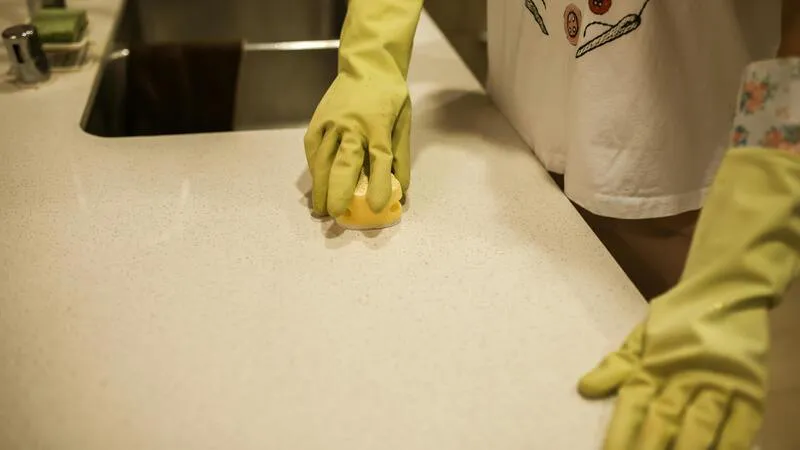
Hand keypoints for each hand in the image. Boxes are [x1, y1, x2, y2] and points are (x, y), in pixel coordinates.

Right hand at [303, 73, 411, 217]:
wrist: (366, 64)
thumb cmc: (389, 96)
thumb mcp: (403, 122)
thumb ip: (401, 156)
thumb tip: (401, 189)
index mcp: (379, 125)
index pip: (380, 159)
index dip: (379, 184)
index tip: (376, 207)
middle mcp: (353, 125)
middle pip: (344, 162)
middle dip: (338, 190)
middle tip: (335, 213)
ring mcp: (332, 122)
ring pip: (323, 159)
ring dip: (321, 186)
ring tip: (321, 209)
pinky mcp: (318, 121)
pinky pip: (314, 150)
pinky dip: (314, 170)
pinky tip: (317, 185)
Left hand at [579, 288, 768, 449]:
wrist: (724, 290)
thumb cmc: (676, 319)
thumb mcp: (641, 338)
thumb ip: (616, 366)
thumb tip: (584, 389)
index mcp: (651, 368)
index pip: (632, 407)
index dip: (620, 435)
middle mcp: (682, 378)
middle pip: (662, 422)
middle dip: (648, 449)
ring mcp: (717, 385)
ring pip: (698, 426)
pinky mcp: (749, 391)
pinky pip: (740, 426)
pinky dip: (728, 446)